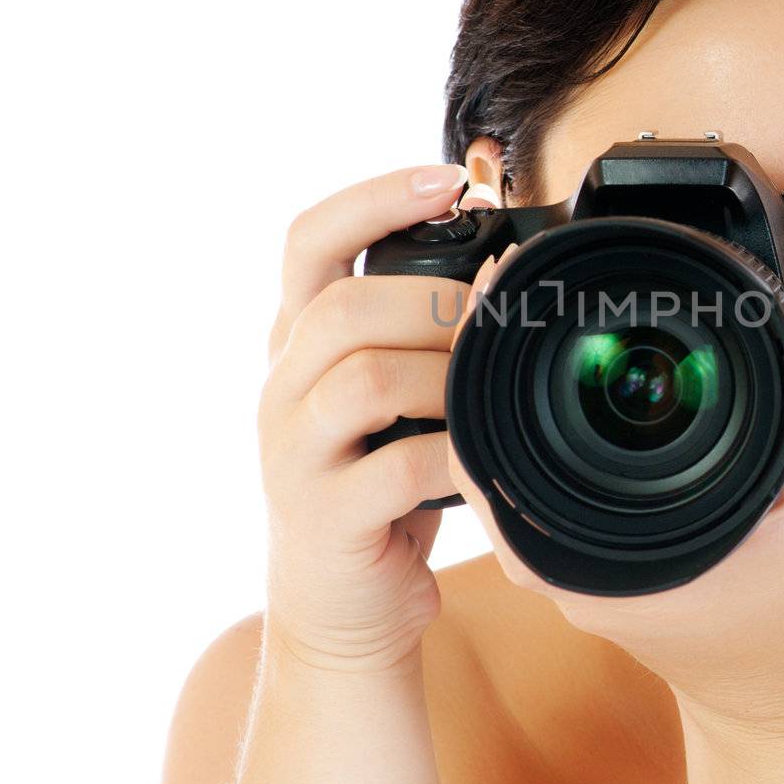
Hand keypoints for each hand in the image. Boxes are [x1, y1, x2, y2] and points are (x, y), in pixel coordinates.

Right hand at [256, 162, 479, 673]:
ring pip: (364, 378)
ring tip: (488, 395)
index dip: (376, 197)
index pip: (309, 240)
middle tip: (492, 320)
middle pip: (342, 306)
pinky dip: (455, 458)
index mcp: (298, 340)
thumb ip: (422, 332)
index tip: (452, 177)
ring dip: (447, 378)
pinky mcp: (323, 517)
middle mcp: (282, 386)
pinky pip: (396, 468)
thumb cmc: (383, 484)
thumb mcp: (393, 395)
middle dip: (432, 302)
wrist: (342, 606)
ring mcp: (292, 453)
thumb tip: (502, 257)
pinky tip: (482, 461)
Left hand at [452, 252, 783, 727]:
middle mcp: (556, 561)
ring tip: (511, 301)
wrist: (776, 683)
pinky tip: (542, 357)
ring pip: (497, 453)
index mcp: (592, 560)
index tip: (494, 292)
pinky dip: (528, 412)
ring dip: (503, 381)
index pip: (491, 453)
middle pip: (480, 440)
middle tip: (499, 277)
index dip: (484, 363)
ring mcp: (556, 555)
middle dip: (489, 354)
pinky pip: (525, 469)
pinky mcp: (569, 545)